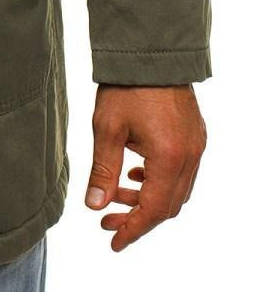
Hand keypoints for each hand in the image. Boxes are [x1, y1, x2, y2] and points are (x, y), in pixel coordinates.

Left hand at [84, 83, 206, 251]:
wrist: (152, 50)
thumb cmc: (127, 85)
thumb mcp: (107, 127)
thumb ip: (102, 170)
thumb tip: (95, 206)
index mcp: (169, 157)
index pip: (153, 210)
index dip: (133, 230)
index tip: (113, 241)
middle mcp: (189, 156)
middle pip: (167, 205)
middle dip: (137, 217)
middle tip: (107, 219)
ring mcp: (196, 145)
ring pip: (176, 190)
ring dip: (148, 198)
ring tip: (117, 194)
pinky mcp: (195, 135)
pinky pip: (182, 172)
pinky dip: (159, 180)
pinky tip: (136, 171)